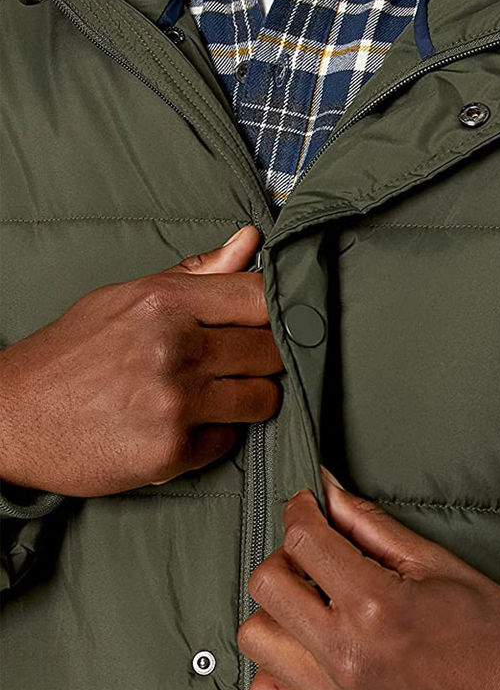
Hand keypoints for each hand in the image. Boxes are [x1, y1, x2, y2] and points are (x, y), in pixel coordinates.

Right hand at [0, 224, 283, 495]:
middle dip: (266, 359)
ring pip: (264, 399)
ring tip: (217, 396)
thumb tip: (251, 238)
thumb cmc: (75, 351)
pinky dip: (215, 436)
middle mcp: (174, 349)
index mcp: (165, 301)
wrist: (10, 418)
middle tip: (242, 364)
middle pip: (272, 351)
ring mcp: (173, 403)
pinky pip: (229, 441)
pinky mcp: (169, 452)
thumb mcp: (128, 298)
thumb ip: (198, 273)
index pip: (263, 297)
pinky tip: (184, 426)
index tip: (281, 322)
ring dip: (250, 399)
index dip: (282, 311)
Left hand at [237, 469, 499, 689]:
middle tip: (315, 553)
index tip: (308, 504)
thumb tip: (330, 492)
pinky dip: (279, 664)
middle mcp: (347, 656)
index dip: (300, 509)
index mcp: (378, 605)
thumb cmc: (495, 636)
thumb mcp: (439, 565)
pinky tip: (313, 648)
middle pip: (266, 584)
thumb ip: (373, 527)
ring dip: (278, 611)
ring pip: (256, 637)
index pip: (304, 540)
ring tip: (316, 604)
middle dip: (286, 555)